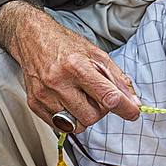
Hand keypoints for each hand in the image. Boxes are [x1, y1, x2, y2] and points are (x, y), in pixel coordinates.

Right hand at [0, 1, 139, 132]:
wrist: (33, 39)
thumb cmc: (66, 46)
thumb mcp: (97, 55)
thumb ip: (118, 80)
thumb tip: (133, 102)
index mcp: (76, 66)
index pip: (107, 96)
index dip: (125, 108)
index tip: (132, 112)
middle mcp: (58, 82)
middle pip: (92, 116)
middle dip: (100, 111)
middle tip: (96, 96)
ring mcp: (44, 95)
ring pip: (76, 125)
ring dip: (84, 116)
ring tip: (80, 98)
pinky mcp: (34, 104)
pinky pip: (60, 126)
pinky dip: (70, 118)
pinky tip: (68, 101)